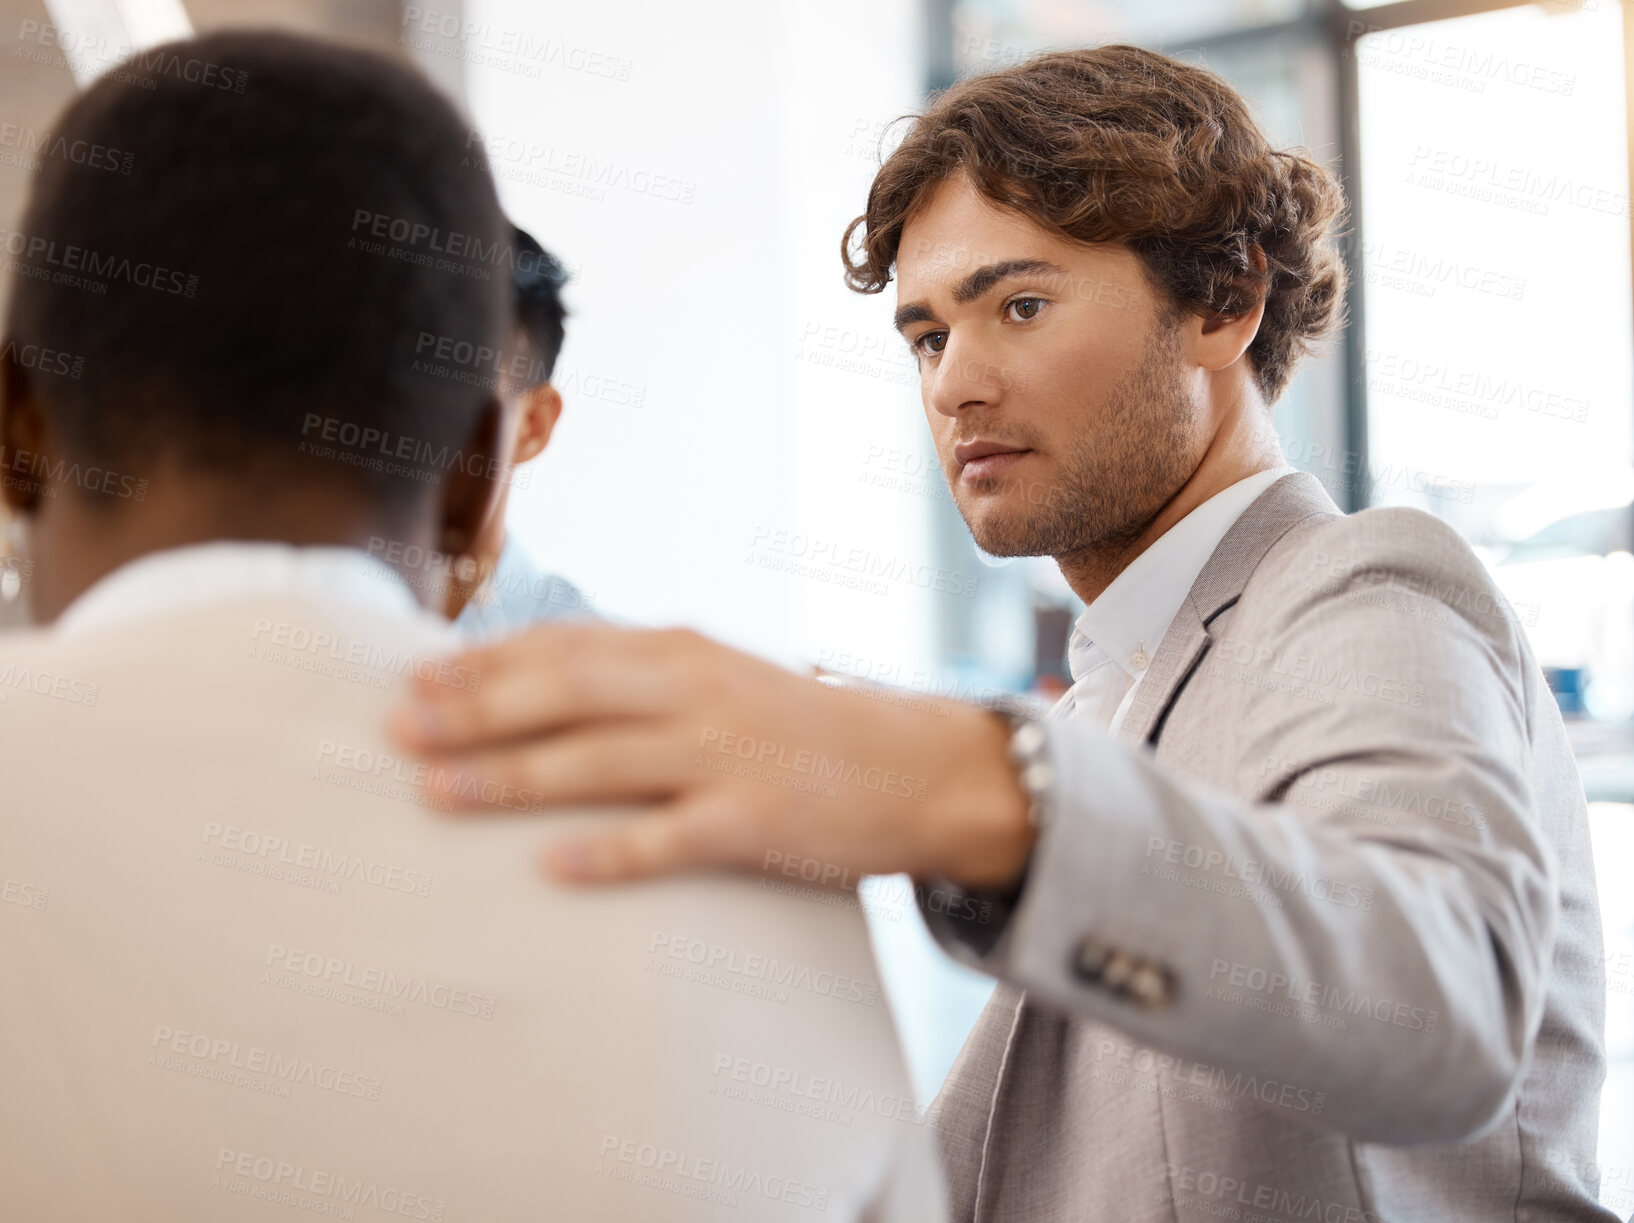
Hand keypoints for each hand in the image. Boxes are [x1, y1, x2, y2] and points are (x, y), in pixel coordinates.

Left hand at [388, 622, 1035, 886]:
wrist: (913, 765)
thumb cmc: (799, 726)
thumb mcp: (719, 677)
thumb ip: (639, 677)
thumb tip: (537, 683)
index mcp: (681, 649)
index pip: (566, 643)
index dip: (485, 660)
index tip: (416, 676)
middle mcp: (695, 689)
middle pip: (565, 691)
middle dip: (474, 708)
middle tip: (398, 728)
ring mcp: (725, 753)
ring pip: (598, 759)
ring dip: (510, 775)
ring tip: (436, 790)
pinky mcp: (754, 819)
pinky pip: (667, 838)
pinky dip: (608, 852)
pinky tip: (551, 867)